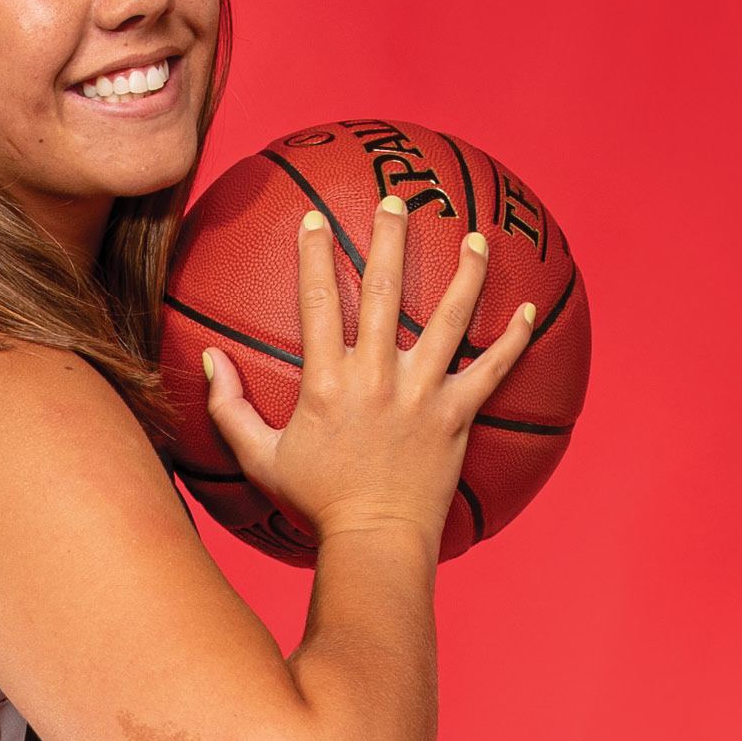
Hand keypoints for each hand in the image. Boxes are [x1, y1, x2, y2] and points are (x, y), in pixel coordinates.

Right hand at [202, 196, 535, 548]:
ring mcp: (421, 394)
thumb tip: (212, 360)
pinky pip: (493, 371)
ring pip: (449, 320)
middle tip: (397, 200)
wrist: (374, 540)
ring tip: (475, 237)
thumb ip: (229, 406)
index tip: (315, 219)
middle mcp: (375, 377)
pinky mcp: (457, 416)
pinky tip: (529, 311)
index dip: (314, 254)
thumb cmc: (314, 500)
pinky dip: (514, 340)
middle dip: (390, 239)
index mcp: (326, 380)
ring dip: (465, 274)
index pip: (317, 300)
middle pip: (386, 291)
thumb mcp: (257, 455)